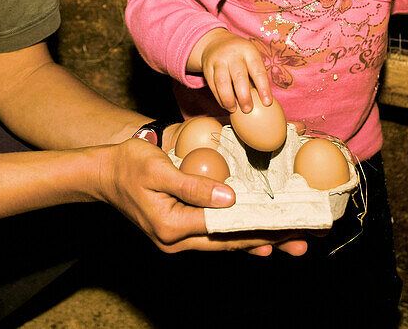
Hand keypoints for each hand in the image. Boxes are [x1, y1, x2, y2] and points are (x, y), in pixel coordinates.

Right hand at [94, 139, 306, 254]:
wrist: (101, 173)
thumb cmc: (127, 164)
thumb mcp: (158, 168)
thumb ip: (193, 185)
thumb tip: (230, 198)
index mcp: (172, 227)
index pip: (225, 230)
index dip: (260, 228)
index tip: (291, 226)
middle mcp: (178, 240)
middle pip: (232, 242)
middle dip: (270, 240)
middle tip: (305, 241)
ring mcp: (180, 238)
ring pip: (228, 241)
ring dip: (261, 239)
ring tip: (295, 242)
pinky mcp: (182, 229)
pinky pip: (217, 234)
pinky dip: (242, 233)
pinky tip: (264, 236)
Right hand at [195, 29, 271, 113]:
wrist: (216, 42)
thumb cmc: (241, 55)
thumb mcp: (251, 57)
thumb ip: (256, 75)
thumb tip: (264, 101)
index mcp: (249, 51)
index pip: (258, 71)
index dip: (263, 88)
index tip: (267, 103)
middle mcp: (233, 55)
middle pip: (239, 76)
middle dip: (244, 96)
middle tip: (248, 110)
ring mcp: (218, 61)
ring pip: (222, 82)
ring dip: (228, 99)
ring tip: (233, 110)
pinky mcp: (207, 68)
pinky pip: (212, 85)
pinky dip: (219, 98)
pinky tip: (225, 105)